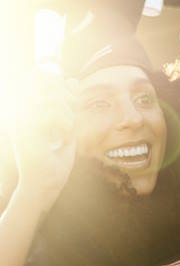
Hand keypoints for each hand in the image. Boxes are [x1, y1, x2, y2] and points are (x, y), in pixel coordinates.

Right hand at [13, 70, 76, 214]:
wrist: (45, 185)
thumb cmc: (54, 160)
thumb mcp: (66, 127)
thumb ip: (68, 105)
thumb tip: (72, 80)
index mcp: (28, 109)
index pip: (42, 80)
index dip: (62, 87)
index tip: (71, 106)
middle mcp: (21, 112)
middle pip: (50, 86)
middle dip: (68, 100)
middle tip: (70, 123)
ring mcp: (21, 120)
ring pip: (52, 99)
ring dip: (67, 116)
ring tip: (65, 133)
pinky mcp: (25, 130)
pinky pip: (51, 113)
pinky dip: (64, 125)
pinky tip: (62, 139)